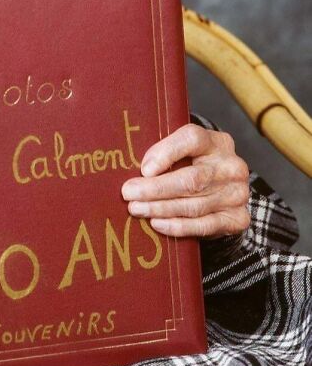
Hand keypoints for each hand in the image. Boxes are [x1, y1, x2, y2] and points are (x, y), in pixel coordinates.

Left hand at [121, 123, 250, 237]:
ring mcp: (237, 194)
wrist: (224, 189)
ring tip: (136, 209)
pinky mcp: (237, 219)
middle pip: (191, 179)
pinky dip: (177, 226)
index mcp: (217, 142)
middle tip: (128, 193)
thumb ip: (165, 153)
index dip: (166, 153)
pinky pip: (204, 225)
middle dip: (155, 188)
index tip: (144, 169)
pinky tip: (157, 223)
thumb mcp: (183, 150)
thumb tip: (140, 171)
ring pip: (194, 205)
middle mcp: (232, 167)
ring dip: (160, 208)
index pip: (192, 140)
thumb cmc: (194, 165)